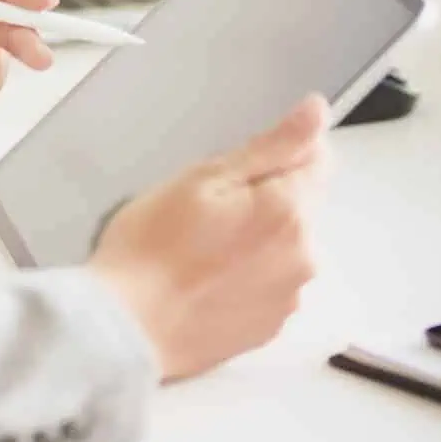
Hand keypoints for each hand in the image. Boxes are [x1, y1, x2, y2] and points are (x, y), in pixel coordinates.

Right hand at [88, 96, 329, 381]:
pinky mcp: (268, 327)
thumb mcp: (205, 177)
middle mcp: (302, 258)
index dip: (279, 154)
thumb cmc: (150, 251)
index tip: (239, 168)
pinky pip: (268, 286)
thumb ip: (272, 145)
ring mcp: (287, 298)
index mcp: (290, 212)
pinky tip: (203, 282)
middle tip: (205, 212)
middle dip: (263, 201)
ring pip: (283, 248)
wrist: (122, 329)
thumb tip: (317, 112)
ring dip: (255, 242)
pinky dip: (245, 279)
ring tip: (199, 253)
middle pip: (299, 206)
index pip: (318, 160)